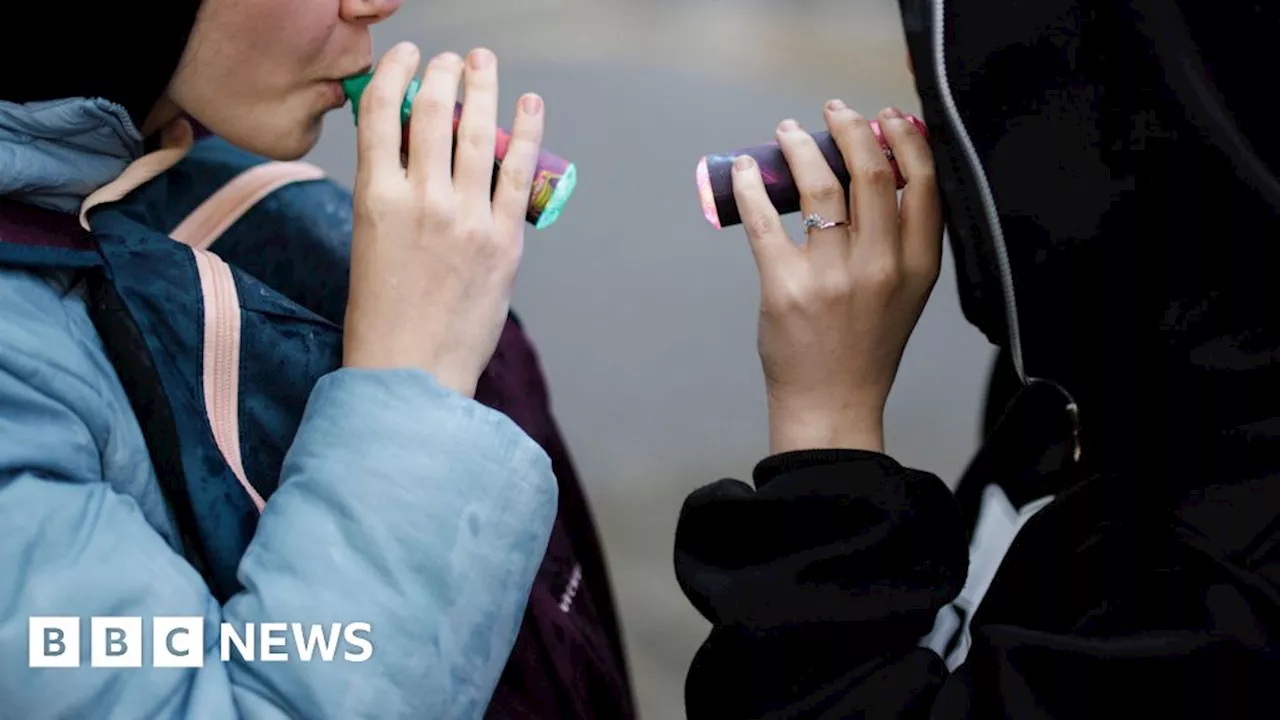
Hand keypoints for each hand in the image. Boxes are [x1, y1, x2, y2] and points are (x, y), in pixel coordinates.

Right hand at [343, 43, 545, 396]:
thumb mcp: (370, 242)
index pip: (380, 113)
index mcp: (375, 199)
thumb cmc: (383, 315)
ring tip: (485, 62)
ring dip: (483, 86)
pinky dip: (526, 131)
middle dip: (444, 73)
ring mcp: (466, 218)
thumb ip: (390, 192)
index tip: (409, 57)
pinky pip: (518, 172)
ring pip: (477, 132)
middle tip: (452, 59)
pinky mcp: (504, 240)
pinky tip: (529, 103)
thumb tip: (415, 147)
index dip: (396, 73)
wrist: (412, 373)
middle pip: (433, 112)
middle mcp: (421, 200)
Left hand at [732, 104, 942, 453]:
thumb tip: (874, 170)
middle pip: (870, 174)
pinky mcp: (785, 288)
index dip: (906, 140)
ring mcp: (831, 278)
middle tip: (834, 111)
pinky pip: (765, 220)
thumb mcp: (905, 293)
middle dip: (850, 128)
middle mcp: (879, 267)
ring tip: (787, 131)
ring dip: (799, 147)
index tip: (886, 116)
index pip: (923, 184)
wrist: (832, 404)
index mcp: (916, 266)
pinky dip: (750, 185)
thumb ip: (899, 239)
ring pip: (817, 186)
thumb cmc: (866, 344)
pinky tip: (744, 168)